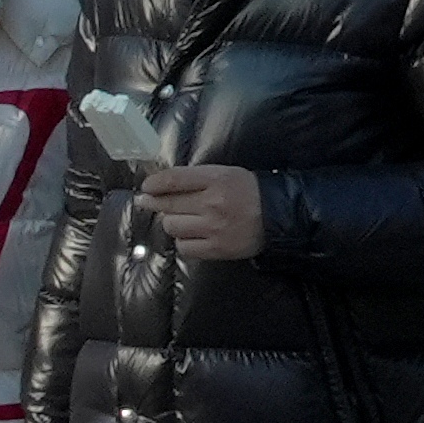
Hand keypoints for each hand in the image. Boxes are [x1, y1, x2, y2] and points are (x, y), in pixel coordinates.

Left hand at [138, 164, 265, 261]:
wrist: (277, 217)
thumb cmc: (249, 191)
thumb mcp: (226, 173)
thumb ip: (197, 178)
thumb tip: (163, 184)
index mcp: (216, 179)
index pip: (175, 180)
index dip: (155, 183)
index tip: (146, 187)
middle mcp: (212, 203)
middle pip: (169, 204)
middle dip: (153, 202)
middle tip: (146, 202)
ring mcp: (213, 228)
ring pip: (172, 226)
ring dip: (172, 222)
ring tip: (180, 219)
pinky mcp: (216, 248)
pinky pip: (184, 247)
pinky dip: (183, 241)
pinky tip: (190, 235)